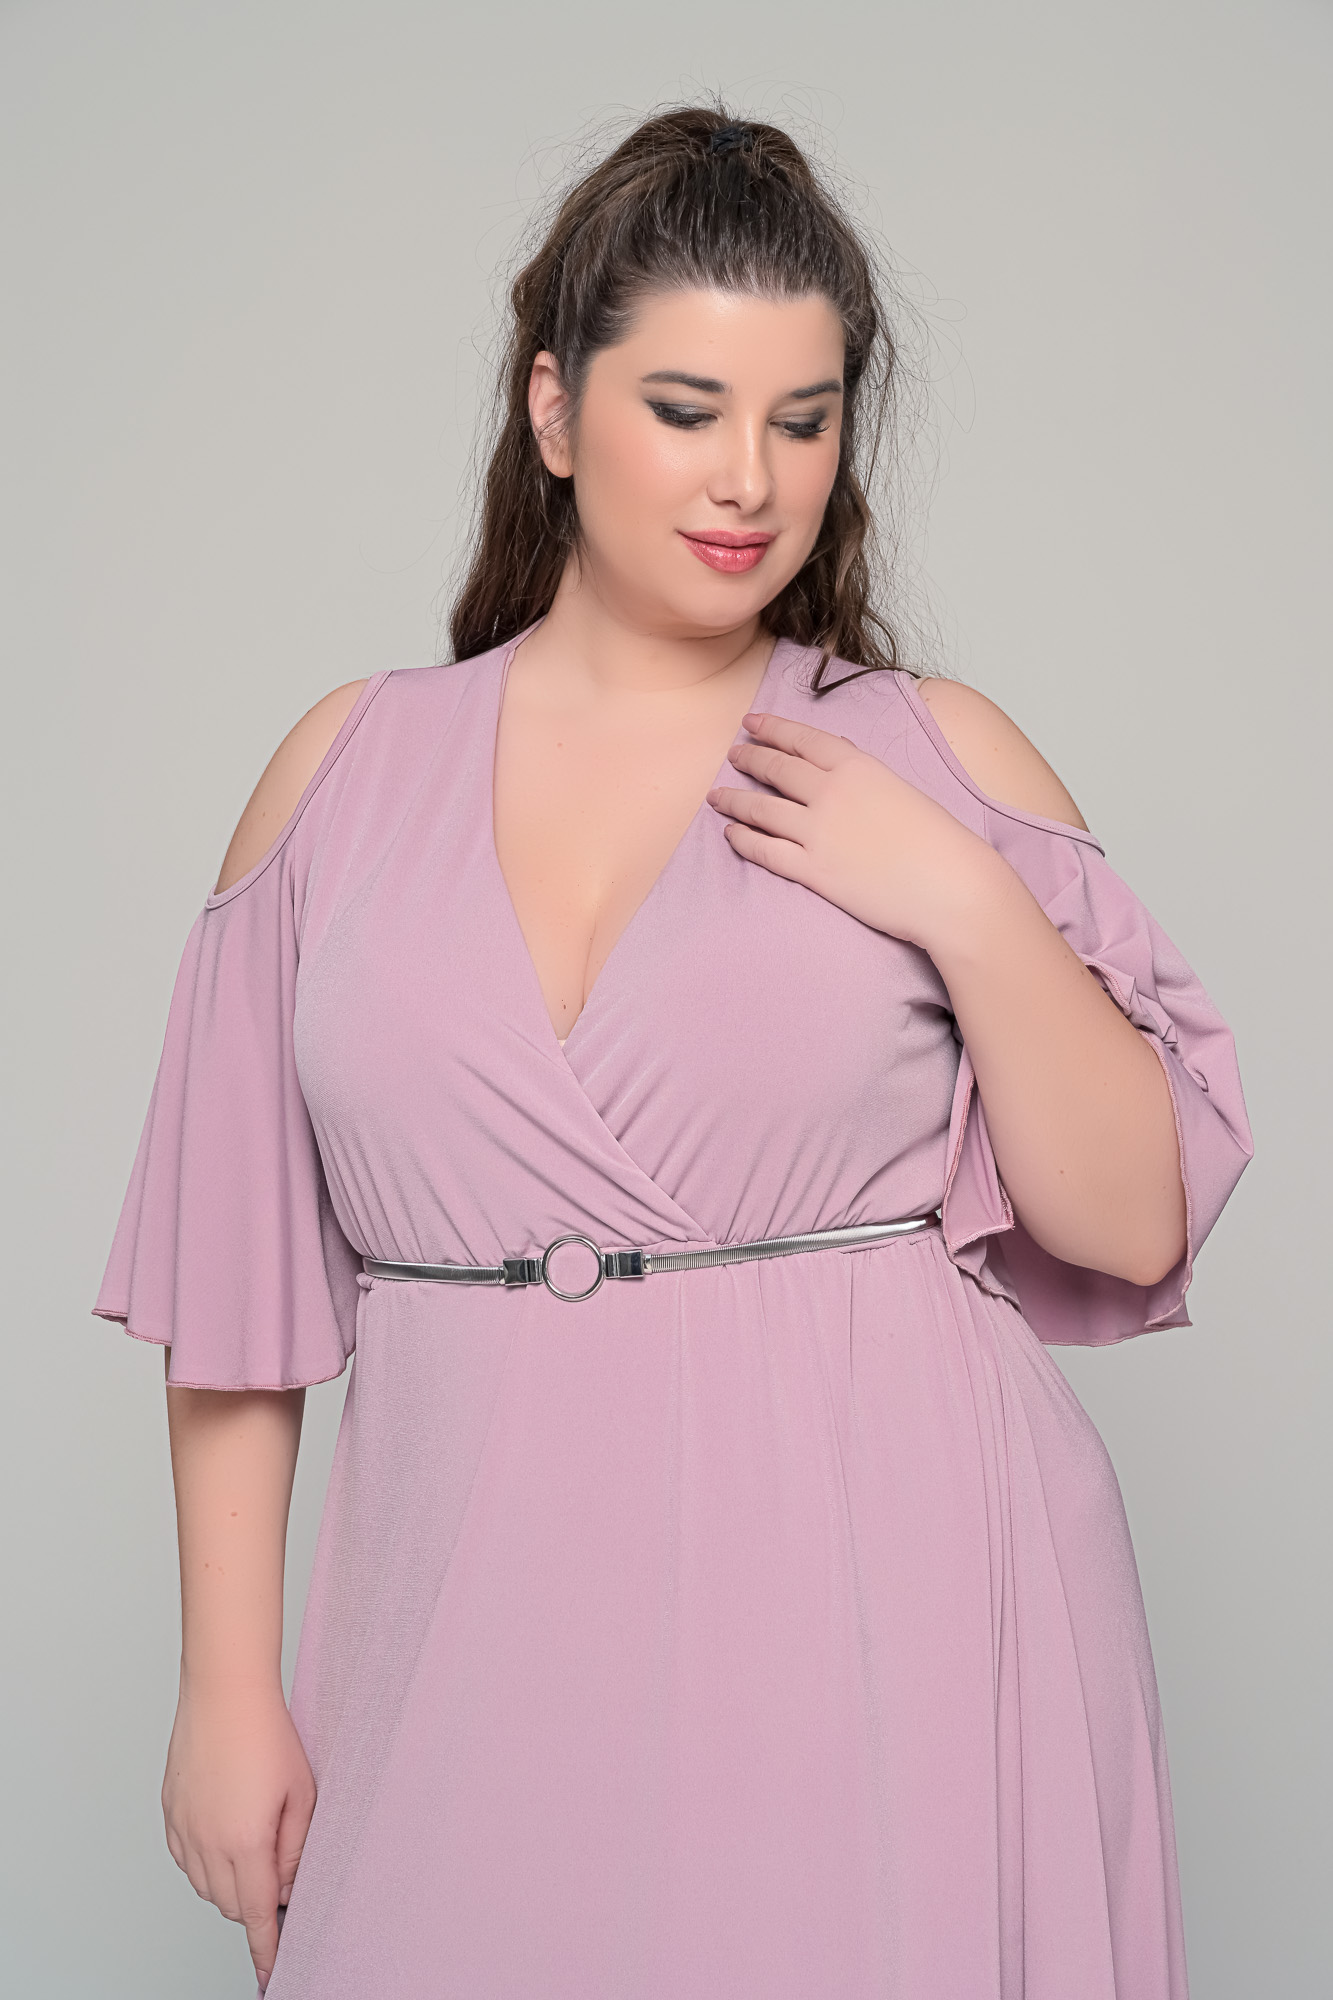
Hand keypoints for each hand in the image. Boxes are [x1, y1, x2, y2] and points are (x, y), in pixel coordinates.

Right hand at [162, 1680, 315, 1992]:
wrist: (224, 1690)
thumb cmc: (268, 1732)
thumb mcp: (301, 1794)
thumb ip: (296, 1849)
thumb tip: (287, 1889)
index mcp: (243, 1841)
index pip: (254, 1914)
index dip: (265, 1948)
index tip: (273, 1972)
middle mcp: (206, 1842)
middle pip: (230, 1904)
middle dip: (254, 1905)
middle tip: (279, 1877)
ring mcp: (183, 1828)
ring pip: (205, 1886)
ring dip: (230, 1885)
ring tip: (255, 1847)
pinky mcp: (170, 1812)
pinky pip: (185, 1859)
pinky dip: (205, 1864)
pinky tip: (225, 1838)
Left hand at [706, 711, 1000, 950]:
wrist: (951, 885)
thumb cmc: (940, 842)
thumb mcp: (903, 791)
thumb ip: (867, 779)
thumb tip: (843, 768)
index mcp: (859, 767)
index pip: (804, 739)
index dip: (773, 728)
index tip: (752, 722)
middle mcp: (832, 793)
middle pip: (778, 769)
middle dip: (751, 759)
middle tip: (733, 754)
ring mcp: (819, 832)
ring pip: (762, 809)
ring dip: (735, 800)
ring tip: (718, 796)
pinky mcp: (814, 870)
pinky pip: (767, 851)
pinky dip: (744, 840)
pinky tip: (732, 835)